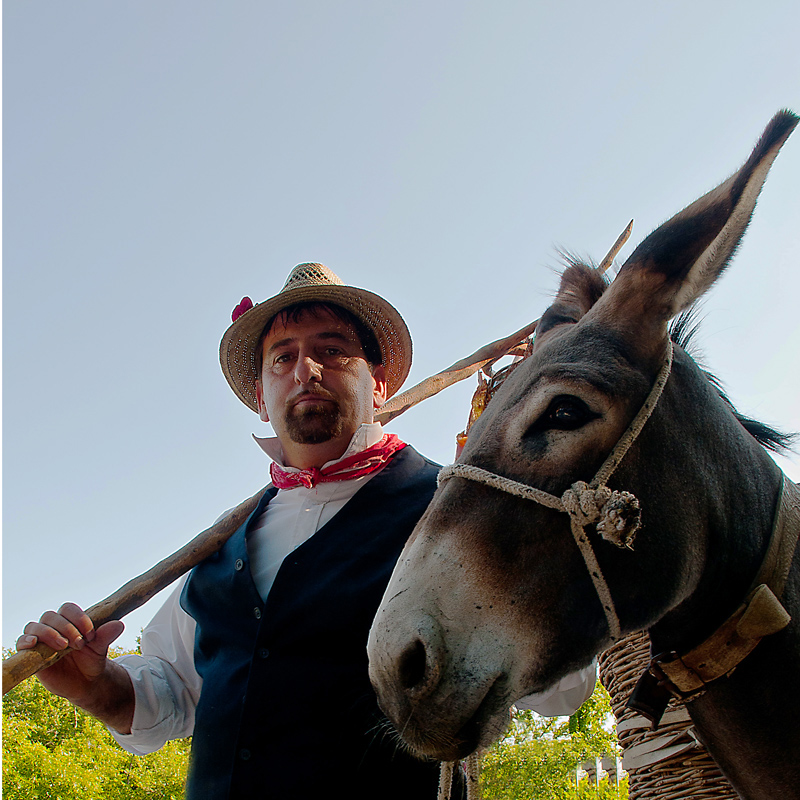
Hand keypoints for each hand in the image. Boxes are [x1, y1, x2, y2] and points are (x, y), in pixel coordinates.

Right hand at [17, 603, 132, 730]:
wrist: (85, 682)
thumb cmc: (92, 660)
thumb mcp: (101, 648)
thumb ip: (106, 635)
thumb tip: (119, 624)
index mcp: (70, 621)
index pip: (68, 609)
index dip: (78, 617)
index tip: (91, 633)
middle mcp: (53, 627)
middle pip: (51, 616)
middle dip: (66, 627)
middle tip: (80, 643)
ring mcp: (40, 640)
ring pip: (35, 626)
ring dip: (48, 633)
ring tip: (63, 646)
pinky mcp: (31, 654)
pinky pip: (21, 642)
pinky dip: (25, 640)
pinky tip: (33, 643)